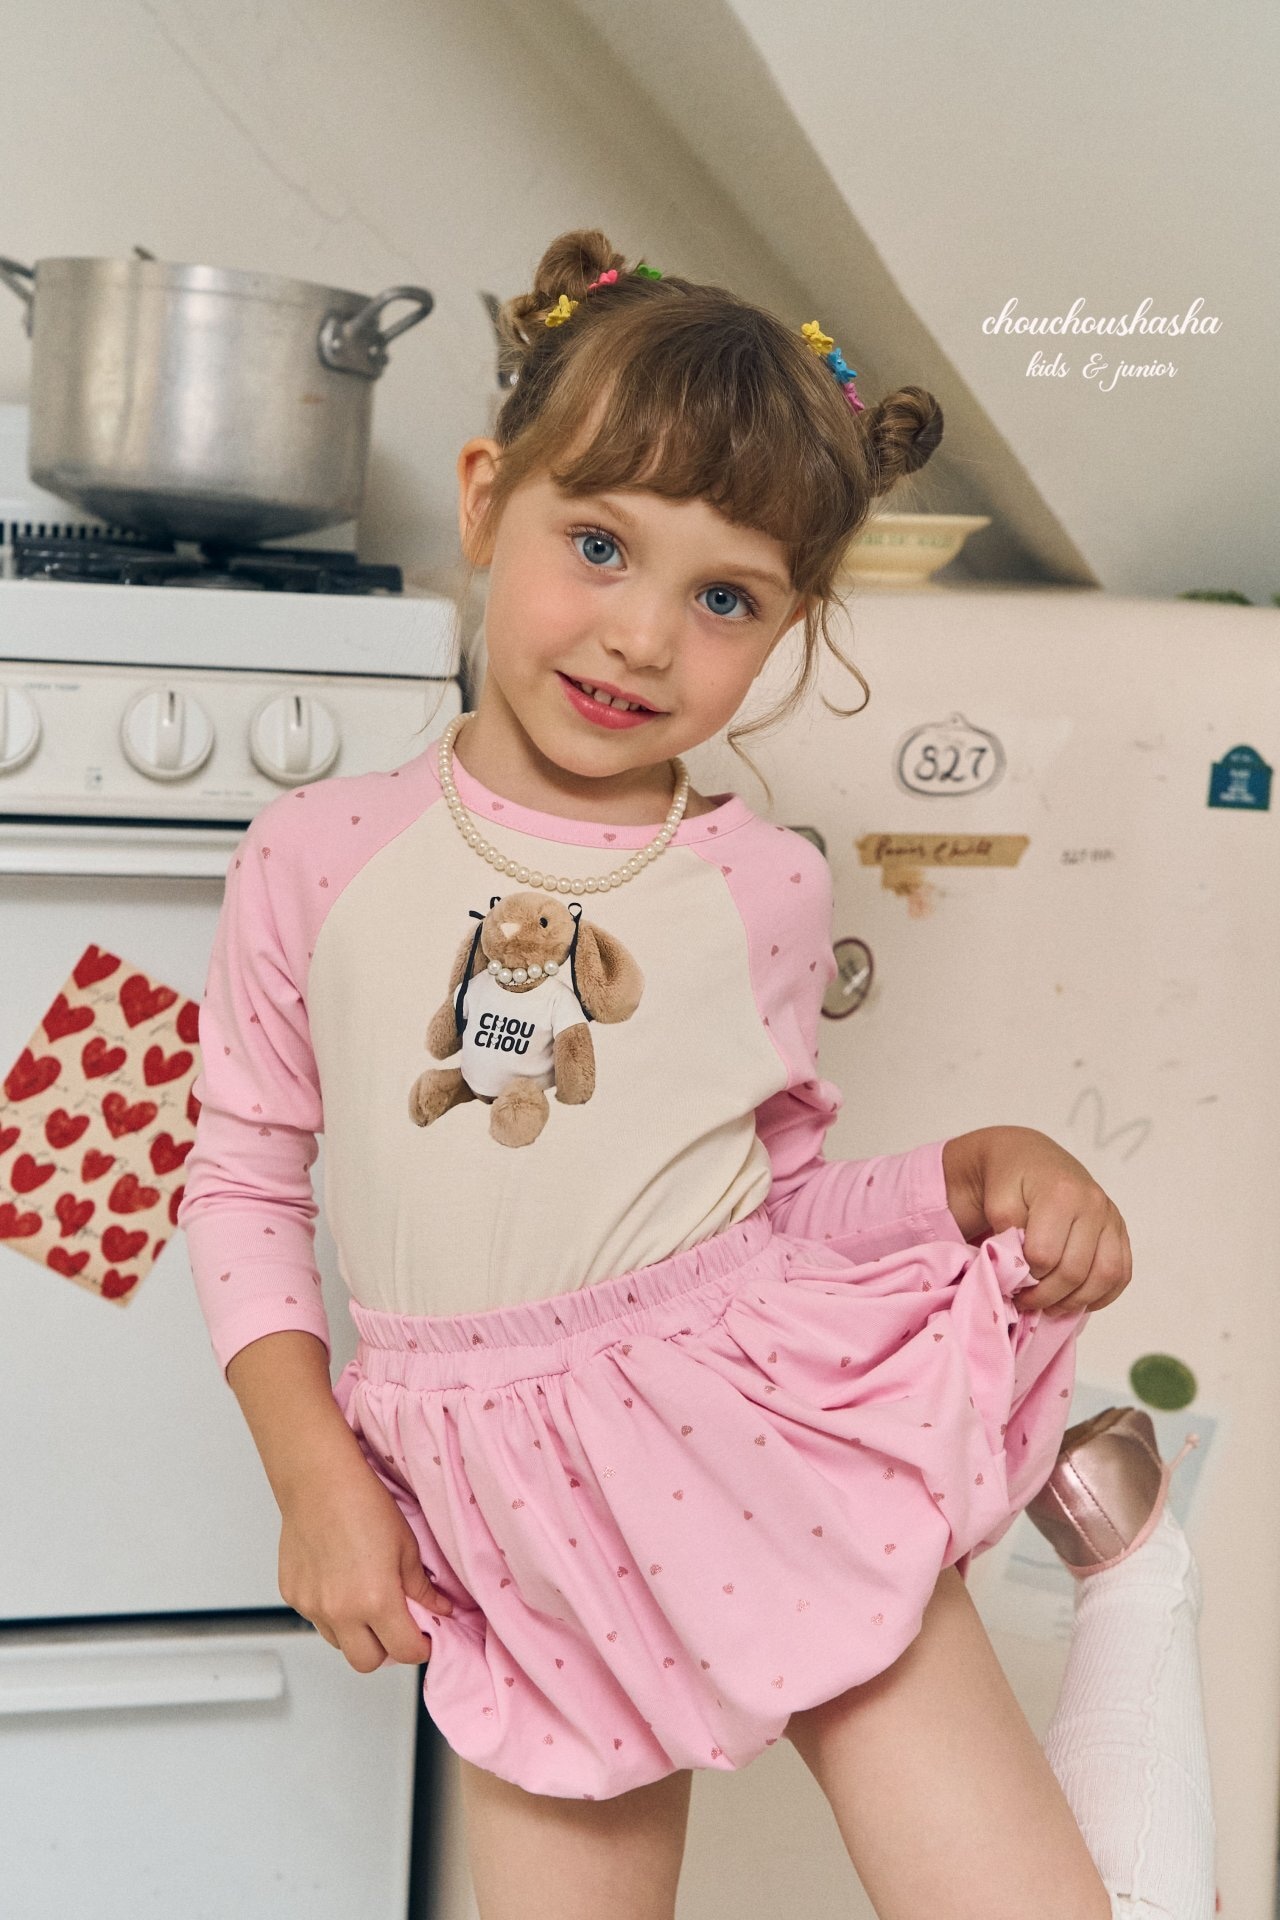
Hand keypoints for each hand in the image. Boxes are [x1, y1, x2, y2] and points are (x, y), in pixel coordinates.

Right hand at [277, 1447, 452, 1672]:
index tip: (425, 1638)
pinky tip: (339, 1582)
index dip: (421, 1648)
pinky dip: (330, 1612)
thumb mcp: (407, 1546)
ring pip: (339, 1643)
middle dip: (386, 1649)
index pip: (405, 1651)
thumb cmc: (363, 1504)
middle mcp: (340, 1612)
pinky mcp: (292, 1595)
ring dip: (355, 1634)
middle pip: (367, 1662)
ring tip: (365, 1600)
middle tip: (396, 1626)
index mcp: (375, 1601)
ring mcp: (312, 1606)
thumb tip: (440, 1609)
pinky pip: (316, 1619)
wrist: (319, 1481)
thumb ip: (422, 1587)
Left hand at [942, 1126, 1131, 1317]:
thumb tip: (1022, 1275)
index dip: (1026, 1276)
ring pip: (1106, 1276)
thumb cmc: (1009, 1180)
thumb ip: (1007, 1236)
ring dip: (1077, 1301)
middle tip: (1027, 1302)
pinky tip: (1079, 1300)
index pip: (1045, 1255)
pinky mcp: (1120, 1230)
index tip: (1012, 1280)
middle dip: (1048, 1296)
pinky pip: (1122, 1273)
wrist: (1028, 1157)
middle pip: (1076, 1271)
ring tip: (1052, 1306)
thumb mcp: (997, 1201)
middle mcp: (1094, 1204)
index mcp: (1061, 1193)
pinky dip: (1104, 1294)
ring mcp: (1111, 1217)